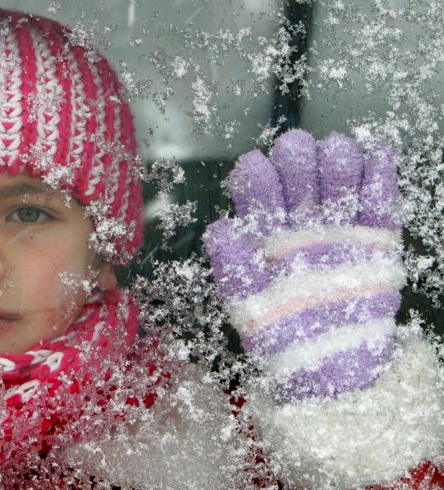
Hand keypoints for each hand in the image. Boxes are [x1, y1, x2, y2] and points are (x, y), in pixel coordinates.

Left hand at [203, 129, 404, 401]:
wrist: (329, 369)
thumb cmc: (279, 333)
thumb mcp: (247, 302)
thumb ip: (232, 264)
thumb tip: (218, 226)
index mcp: (266, 235)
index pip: (260, 197)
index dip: (258, 178)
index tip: (255, 165)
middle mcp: (302, 226)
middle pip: (301, 182)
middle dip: (298, 163)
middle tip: (296, 150)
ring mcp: (340, 232)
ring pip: (340, 187)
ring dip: (338, 164)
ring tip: (334, 152)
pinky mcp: (377, 243)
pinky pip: (380, 207)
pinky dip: (380, 180)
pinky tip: (378, 153)